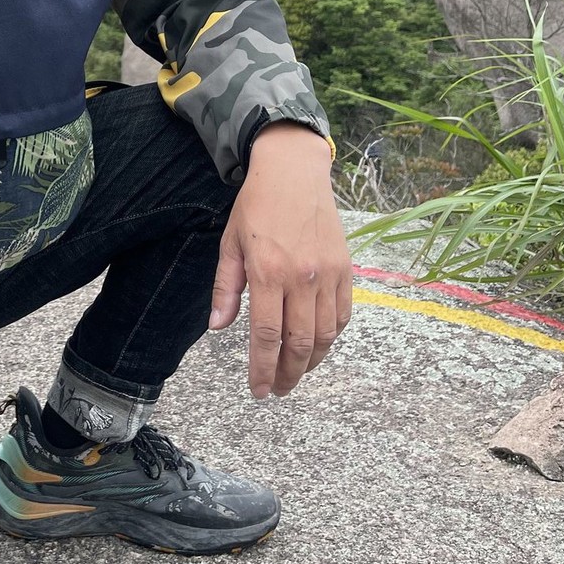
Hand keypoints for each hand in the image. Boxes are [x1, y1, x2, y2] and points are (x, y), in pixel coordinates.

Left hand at [208, 121, 351, 397]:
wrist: (294, 172)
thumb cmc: (256, 206)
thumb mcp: (231, 243)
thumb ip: (226, 287)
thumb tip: (218, 326)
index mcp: (268, 272)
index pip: (267, 335)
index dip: (263, 368)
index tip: (258, 390)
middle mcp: (301, 277)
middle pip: (299, 342)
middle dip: (288, 374)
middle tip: (278, 390)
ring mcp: (328, 275)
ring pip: (325, 335)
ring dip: (310, 361)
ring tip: (295, 373)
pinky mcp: (345, 270)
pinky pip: (343, 315)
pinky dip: (332, 337)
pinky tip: (317, 345)